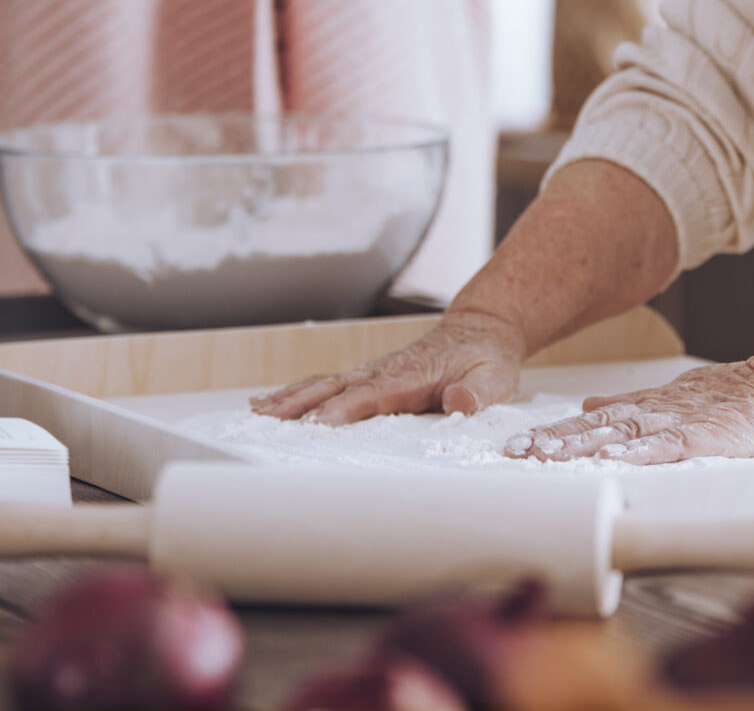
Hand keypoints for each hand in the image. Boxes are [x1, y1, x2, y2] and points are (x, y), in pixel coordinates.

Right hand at [249, 311, 524, 423]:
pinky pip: (328, 384)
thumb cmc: (486, 359)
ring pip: (325, 384)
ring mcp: (373, 373)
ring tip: (258, 413)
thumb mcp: (495, 377)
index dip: (347, 408)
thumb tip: (459, 402)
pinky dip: (298, 392)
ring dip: (291, 398)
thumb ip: (478, 392)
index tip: (320, 422)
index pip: (374, 394)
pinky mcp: (368, 378)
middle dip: (302, 403)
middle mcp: (384, 372)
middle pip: (337, 386)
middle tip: (269, 420)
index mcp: (412, 376)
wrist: (481, 331)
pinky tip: (271, 404)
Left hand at [503, 348, 753, 465]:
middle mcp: (659, 411)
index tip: (519, 446)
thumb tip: (587, 409)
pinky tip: (609, 458)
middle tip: (515, 453)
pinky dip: (636, 451)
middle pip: (596, 427)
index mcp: (653, 406)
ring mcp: (682, 421)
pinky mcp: (708, 435)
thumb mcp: (682, 397)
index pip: (594, 421)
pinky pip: (667, 444)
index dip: (555, 433)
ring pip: (621, 433)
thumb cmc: (746, 399)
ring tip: (545, 456)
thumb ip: (636, 406)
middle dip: (554, 440)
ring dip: (582, 445)